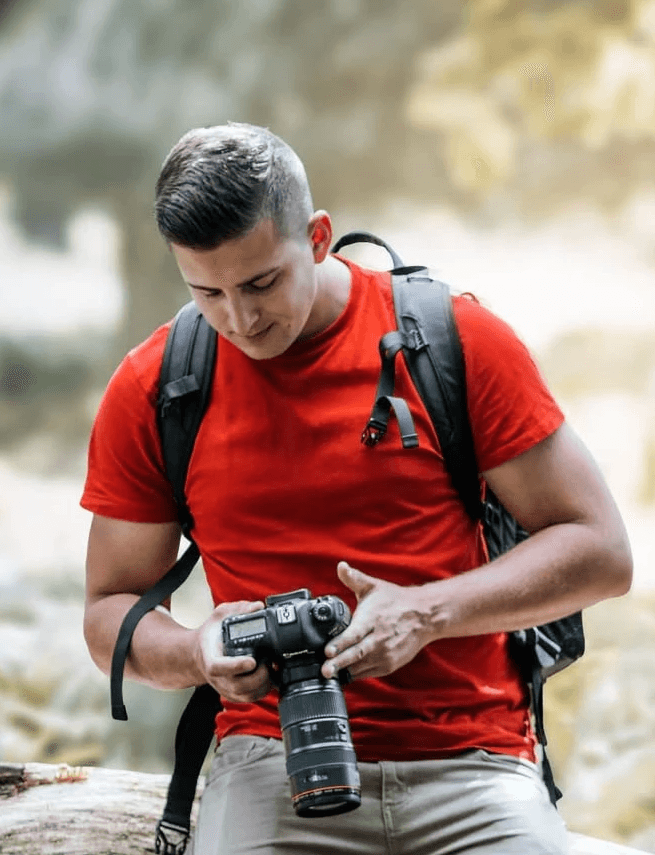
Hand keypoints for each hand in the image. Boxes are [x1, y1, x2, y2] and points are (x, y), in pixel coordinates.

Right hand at [194, 599, 271, 702]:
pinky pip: (250, 698)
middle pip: (237, 686)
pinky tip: (271, 676)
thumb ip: (238, 608)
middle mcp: (217, 677)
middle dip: (258, 677)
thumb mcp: (220, 615)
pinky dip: (263, 690)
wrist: (200, 654)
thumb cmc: (212, 635)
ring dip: (263, 684)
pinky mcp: (234, 694)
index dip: (236, 666)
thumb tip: (258, 606)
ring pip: (245, 695)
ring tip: (272, 668)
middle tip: (269, 663)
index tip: (252, 661)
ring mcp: (225, 688)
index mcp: (209, 658)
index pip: (219, 667)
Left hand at [321, 562, 432, 680]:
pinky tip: (343, 674)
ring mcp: (385, 654)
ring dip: (345, 671)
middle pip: (356, 654)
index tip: (327, 651)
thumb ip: (354, 578)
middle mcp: (379, 639)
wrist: (424, 616)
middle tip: (325, 670)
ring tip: (328, 675)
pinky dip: (355, 674)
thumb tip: (341, 566)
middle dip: (339, 663)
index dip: (340, 643)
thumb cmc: (395, 600)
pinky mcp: (389, 664)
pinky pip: (369, 672)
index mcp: (372, 619)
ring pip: (362, 666)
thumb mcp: (374, 586)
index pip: (354, 634)